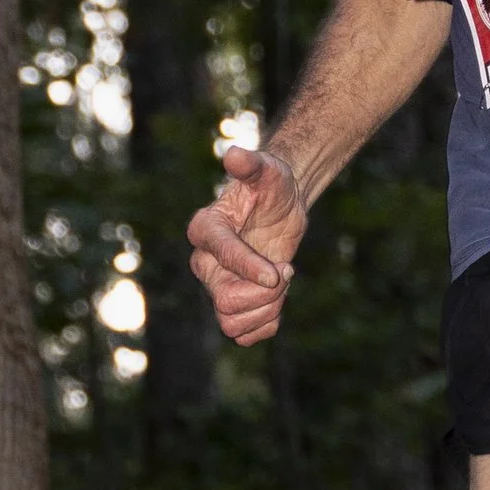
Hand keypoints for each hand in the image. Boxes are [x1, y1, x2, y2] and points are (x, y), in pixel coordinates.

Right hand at [187, 144, 308, 347]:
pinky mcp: (234, 303)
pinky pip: (242, 334)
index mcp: (206, 229)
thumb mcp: (268, 171)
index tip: (278, 270)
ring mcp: (217, 285)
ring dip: (265, 311)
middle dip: (265, 294)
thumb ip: (252, 165)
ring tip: (282, 287)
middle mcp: (205, 262)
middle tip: (285, 270)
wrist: (281, 207)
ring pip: (230, 323)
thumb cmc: (271, 185)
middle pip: (225, 300)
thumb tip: (234, 155)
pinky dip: (265, 326)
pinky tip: (278, 303)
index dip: (249, 267)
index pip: (220, 256)